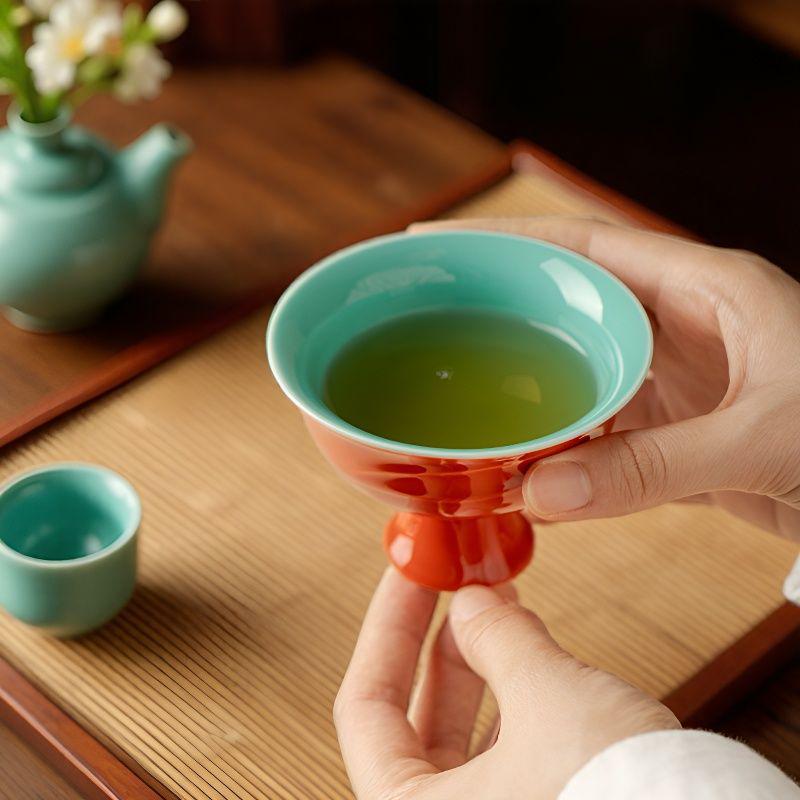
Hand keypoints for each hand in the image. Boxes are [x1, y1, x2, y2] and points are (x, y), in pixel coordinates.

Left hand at [335, 569, 678, 799]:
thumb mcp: (549, 698)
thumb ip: (498, 640)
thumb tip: (473, 603)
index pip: (364, 707)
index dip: (386, 629)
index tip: (406, 578)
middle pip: (416, 719)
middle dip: (441, 642)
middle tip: (459, 585)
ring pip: (466, 736)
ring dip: (484, 665)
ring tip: (506, 609)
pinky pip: (507, 754)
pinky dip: (517, 701)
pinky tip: (536, 657)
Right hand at [412, 218, 799, 539]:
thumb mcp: (765, 436)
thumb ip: (654, 465)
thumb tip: (543, 493)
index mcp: (704, 289)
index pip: (585, 246)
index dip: (507, 240)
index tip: (437, 240)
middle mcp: (681, 329)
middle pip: (568, 307)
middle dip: (501, 314)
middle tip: (428, 326)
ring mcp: (677, 387)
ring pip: (578, 378)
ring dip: (528, 397)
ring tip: (463, 408)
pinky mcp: (680, 440)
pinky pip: (602, 440)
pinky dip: (563, 457)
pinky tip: (525, 471)